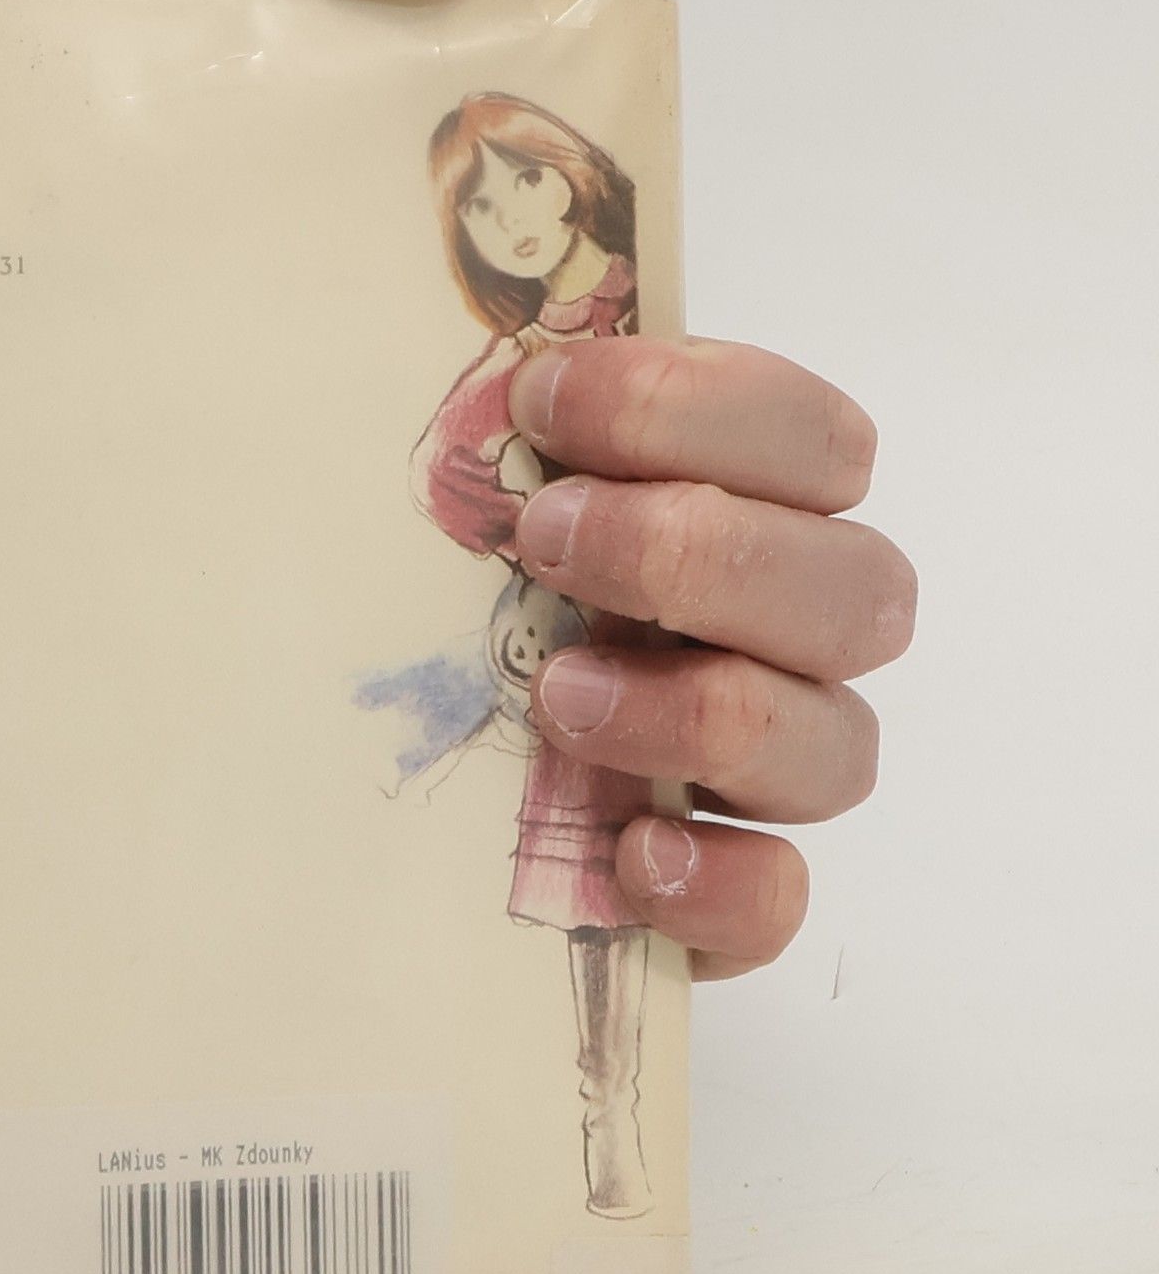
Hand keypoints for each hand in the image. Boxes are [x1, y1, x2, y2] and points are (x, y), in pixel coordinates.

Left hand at [508, 339, 917, 978]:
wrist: (413, 817)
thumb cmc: (457, 618)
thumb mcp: (468, 521)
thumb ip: (502, 451)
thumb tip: (475, 373)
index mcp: (755, 525)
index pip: (812, 440)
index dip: (691, 409)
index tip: (538, 401)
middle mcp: (789, 645)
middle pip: (860, 589)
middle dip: (697, 550)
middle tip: (544, 537)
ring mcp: (771, 776)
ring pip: (838, 746)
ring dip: (704, 710)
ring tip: (558, 698)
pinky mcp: (732, 896)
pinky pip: (782, 900)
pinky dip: (721, 878)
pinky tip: (632, 853)